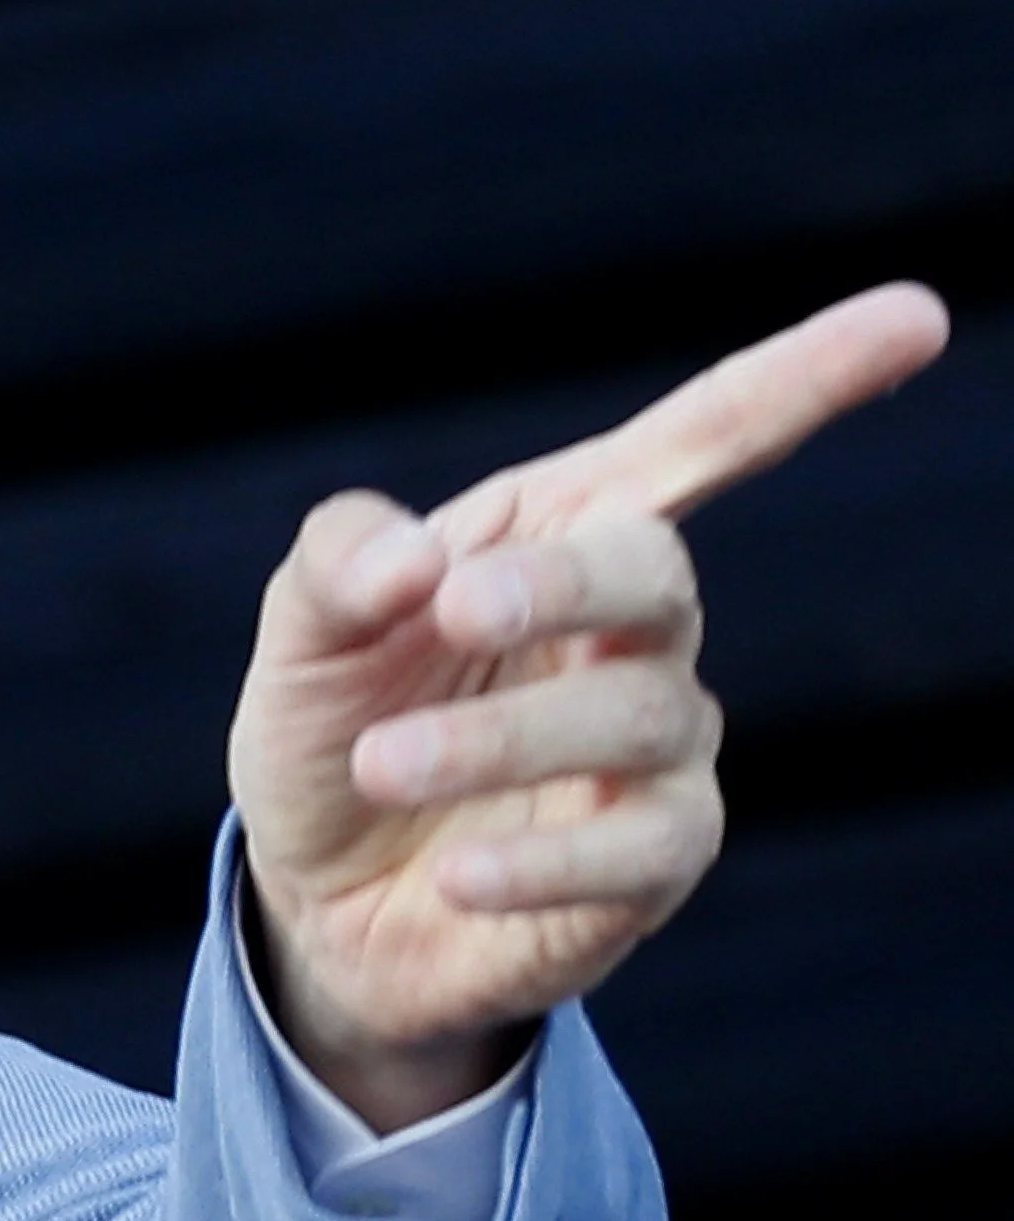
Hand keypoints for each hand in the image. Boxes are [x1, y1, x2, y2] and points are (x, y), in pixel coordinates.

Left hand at [226, 282, 950, 1127]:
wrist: (314, 902)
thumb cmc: (330, 734)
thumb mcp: (304, 640)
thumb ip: (337, 568)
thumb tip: (413, 560)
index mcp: (563, 537)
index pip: (705, 440)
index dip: (808, 379)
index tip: (916, 318)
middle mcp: (637, 633)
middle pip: (655, 573)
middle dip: (565, 583)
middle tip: (455, 608)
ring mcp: (659, 749)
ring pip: (635, 717)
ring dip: (498, 737)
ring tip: (379, 762)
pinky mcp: (652, 864)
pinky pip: (635, 850)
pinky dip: (539, 858)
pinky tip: (459, 871)